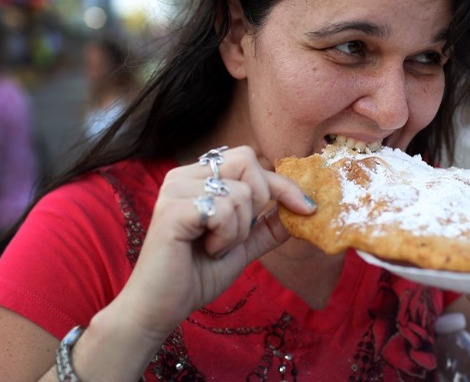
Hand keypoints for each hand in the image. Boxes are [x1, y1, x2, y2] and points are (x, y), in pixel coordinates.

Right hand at [109, 146, 315, 341]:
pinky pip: (224, 210)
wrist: (161, 307)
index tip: (308, 207)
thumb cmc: (195, 275)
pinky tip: (205, 249)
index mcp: (197, 177)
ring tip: (213, 247)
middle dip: (260, 201)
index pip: (249, 160)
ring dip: (239, 230)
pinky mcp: (172, 209)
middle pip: (248, 160)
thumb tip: (303, 209)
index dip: (283, 183)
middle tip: (236, 234)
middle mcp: (184, 176)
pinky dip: (226, 237)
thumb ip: (267, 226)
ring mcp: (175, 190)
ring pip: (240, 192)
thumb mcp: (242, 246)